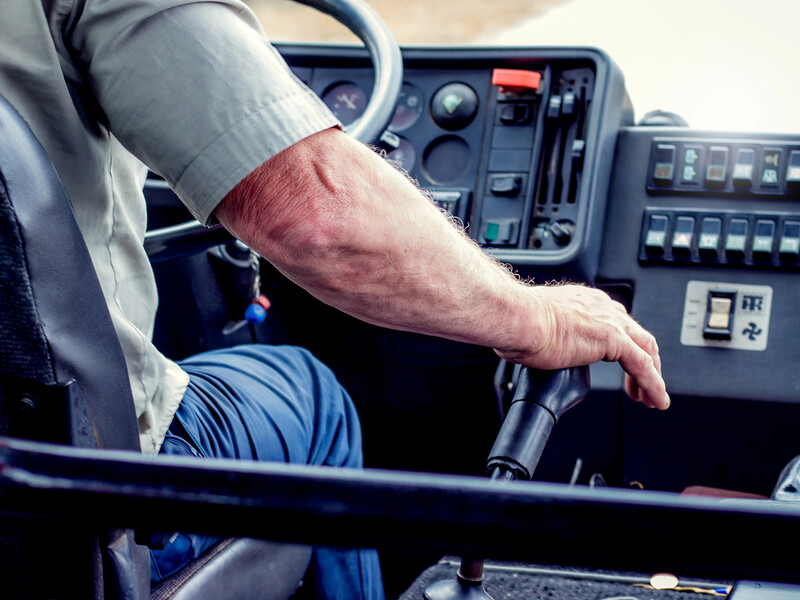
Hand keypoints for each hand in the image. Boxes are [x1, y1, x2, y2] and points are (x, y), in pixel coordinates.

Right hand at [495, 284, 668, 409]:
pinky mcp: (613, 339)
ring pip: (646, 350)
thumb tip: (537, 356)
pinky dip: (653, 384)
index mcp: (583, 302)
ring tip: (651, 398)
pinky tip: (655, 400)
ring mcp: (609, 322)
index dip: (623, 344)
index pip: (614, 321)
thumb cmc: (517, 323)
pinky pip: (643, 366)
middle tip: (640, 384)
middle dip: (644, 361)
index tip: (621, 362)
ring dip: (652, 376)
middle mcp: (600, 307)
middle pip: (637, 335)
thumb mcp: (536, 330)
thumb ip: (546, 340)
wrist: (518, 319)